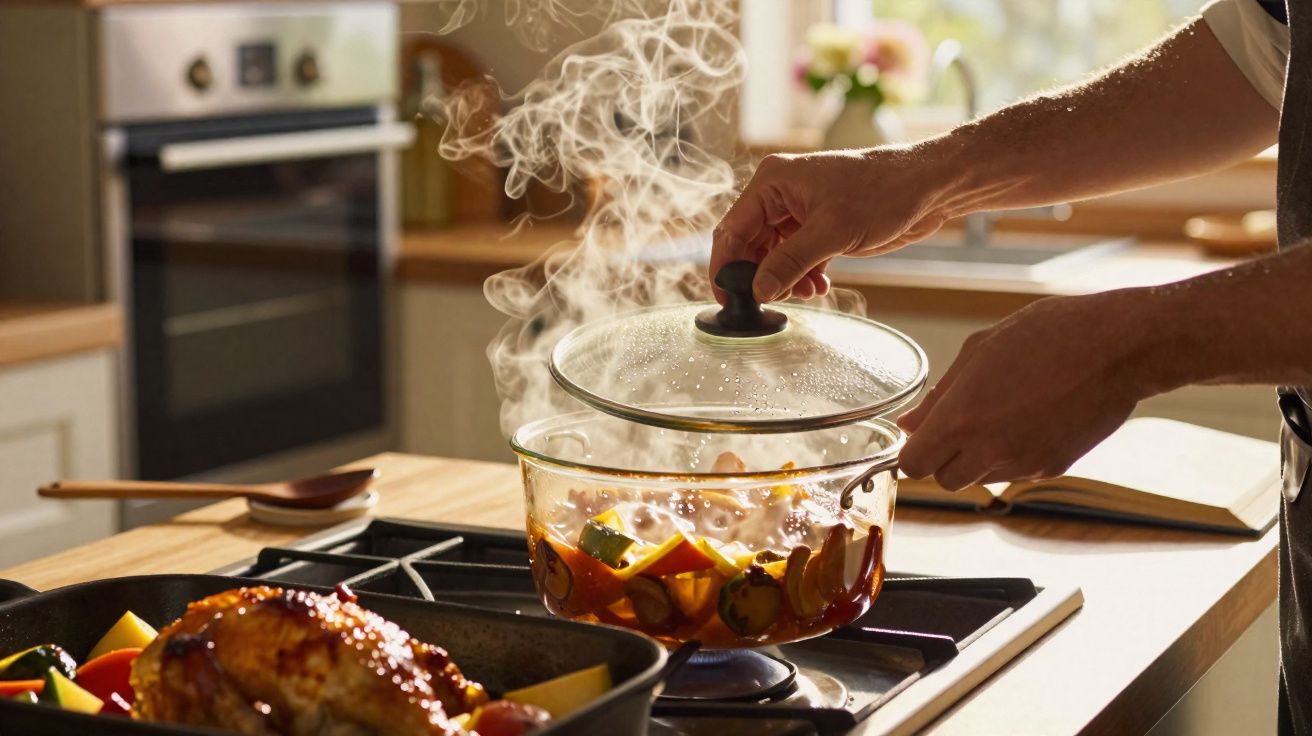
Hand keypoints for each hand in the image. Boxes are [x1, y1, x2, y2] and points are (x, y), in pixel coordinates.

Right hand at [710, 146, 959, 303]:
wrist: (926, 187)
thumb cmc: (883, 191)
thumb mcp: (832, 231)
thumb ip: (790, 262)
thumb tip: (759, 290)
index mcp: (773, 182)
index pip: (732, 229)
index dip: (726, 266)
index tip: (728, 298)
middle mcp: (780, 195)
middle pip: (749, 245)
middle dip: (760, 276)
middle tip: (771, 301)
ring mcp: (799, 212)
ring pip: (772, 256)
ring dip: (784, 280)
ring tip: (805, 292)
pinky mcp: (818, 227)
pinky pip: (795, 258)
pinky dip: (802, 276)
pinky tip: (818, 286)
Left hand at [896, 289, 1163, 490]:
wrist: (1118, 348)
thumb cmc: (1047, 336)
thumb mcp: (979, 351)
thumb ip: (940, 395)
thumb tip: (911, 424)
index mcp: (962, 419)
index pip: (914, 465)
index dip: (914, 450)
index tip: (923, 434)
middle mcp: (990, 450)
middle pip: (945, 480)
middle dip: (945, 458)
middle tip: (960, 424)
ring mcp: (1024, 464)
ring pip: (982, 478)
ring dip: (980, 456)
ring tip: (1002, 412)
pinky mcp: (1053, 467)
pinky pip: (1018, 472)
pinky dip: (1014, 454)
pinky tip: (1030, 418)